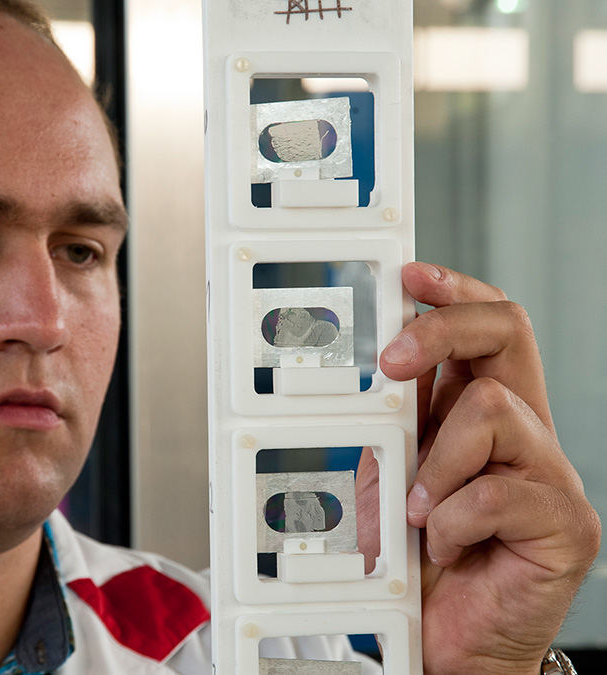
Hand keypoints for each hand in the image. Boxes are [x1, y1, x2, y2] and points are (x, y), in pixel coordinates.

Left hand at [379, 262, 600, 674]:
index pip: (489, 327)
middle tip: (393, 362)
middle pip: (508, 333)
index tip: (410, 275)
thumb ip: (393, 422)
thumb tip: (372, 368)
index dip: (454, 292)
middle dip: (442, 330)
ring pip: (493, 410)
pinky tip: (443, 542)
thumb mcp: (388, 473)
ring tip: (417, 510)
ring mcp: (548, 475)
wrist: (442, 641)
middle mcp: (522, 434)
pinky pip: (499, 492)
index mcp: (480, 414)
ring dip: (435, 461)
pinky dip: (451, 518)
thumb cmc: (416, 561)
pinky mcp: (566, 526)